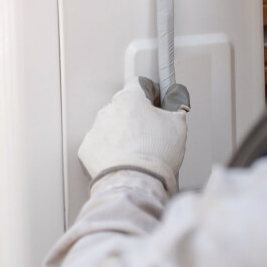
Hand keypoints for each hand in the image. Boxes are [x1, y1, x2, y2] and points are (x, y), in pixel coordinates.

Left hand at [78, 78, 189, 194]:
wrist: (136, 181)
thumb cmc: (156, 154)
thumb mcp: (178, 126)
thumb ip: (176, 110)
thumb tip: (177, 106)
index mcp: (130, 99)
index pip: (139, 85)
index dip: (151, 94)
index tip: (156, 102)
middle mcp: (109, 110)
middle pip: (124, 107)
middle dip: (135, 117)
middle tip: (150, 134)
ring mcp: (96, 129)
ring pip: (111, 126)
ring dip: (121, 133)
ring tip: (136, 151)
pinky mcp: (88, 148)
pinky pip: (100, 144)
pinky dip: (109, 150)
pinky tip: (123, 159)